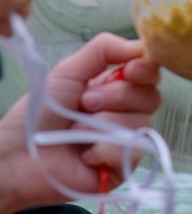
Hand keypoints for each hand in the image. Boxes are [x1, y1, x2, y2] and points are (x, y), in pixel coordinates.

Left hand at [0, 34, 161, 213]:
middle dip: (117, 97)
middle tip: (85, 103)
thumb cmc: (39, 114)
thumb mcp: (69, 72)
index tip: (130, 70)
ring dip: (103, 125)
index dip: (146, 70)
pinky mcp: (122, 167)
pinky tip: (84, 155)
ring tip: (76, 131)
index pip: (150, 74)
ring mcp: (126, 141)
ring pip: (141, 124)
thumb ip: (104, 50)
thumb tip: (142, 46)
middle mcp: (127, 113)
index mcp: (117, 88)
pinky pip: (131, 152)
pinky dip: (104, 150)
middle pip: (151, 97)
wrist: (18, 155)